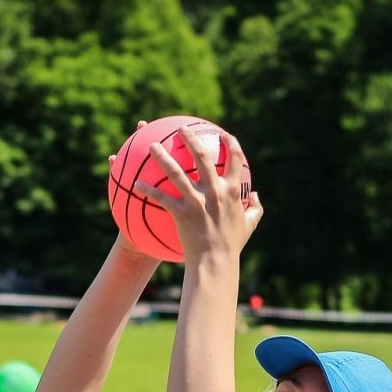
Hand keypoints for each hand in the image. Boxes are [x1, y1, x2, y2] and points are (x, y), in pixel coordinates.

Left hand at [138, 126, 262, 260]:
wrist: (216, 262)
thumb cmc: (232, 244)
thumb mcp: (249, 225)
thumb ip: (255, 208)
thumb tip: (255, 196)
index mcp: (232, 191)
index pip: (235, 159)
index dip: (230, 143)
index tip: (223, 134)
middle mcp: (214, 191)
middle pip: (202, 156)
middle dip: (191, 138)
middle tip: (182, 129)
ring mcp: (197, 201)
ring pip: (176, 172)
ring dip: (163, 156)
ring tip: (152, 145)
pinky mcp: (181, 213)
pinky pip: (161, 198)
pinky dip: (147, 190)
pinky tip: (136, 183)